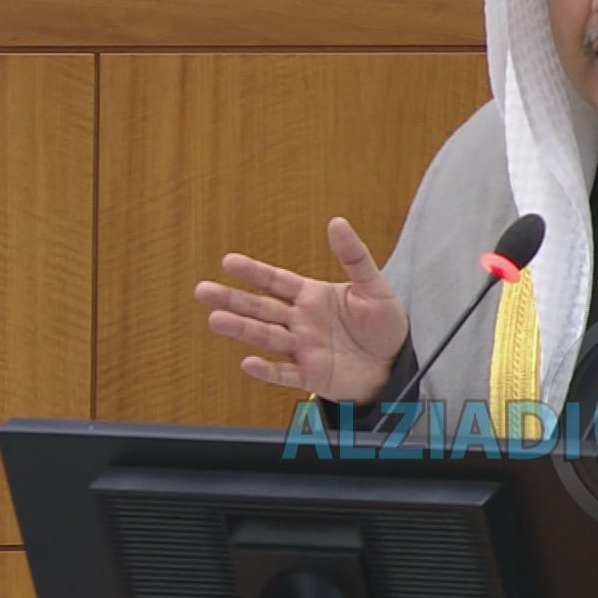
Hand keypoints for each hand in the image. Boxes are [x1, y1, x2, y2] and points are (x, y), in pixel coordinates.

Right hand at [193, 217, 408, 401]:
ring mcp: (302, 348)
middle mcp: (300, 321)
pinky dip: (267, 370)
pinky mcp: (311, 375)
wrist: (395, 364)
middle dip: (233, 299)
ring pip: (267, 337)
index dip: (253, 272)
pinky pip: (285, 373)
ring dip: (242, 330)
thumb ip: (354, 256)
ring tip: (215, 320)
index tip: (228, 261)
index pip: (276, 281)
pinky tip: (248, 363)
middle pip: (261, 308)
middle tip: (202, 291)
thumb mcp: (373, 286)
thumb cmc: (383, 323)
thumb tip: (337, 222)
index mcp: (311, 296)